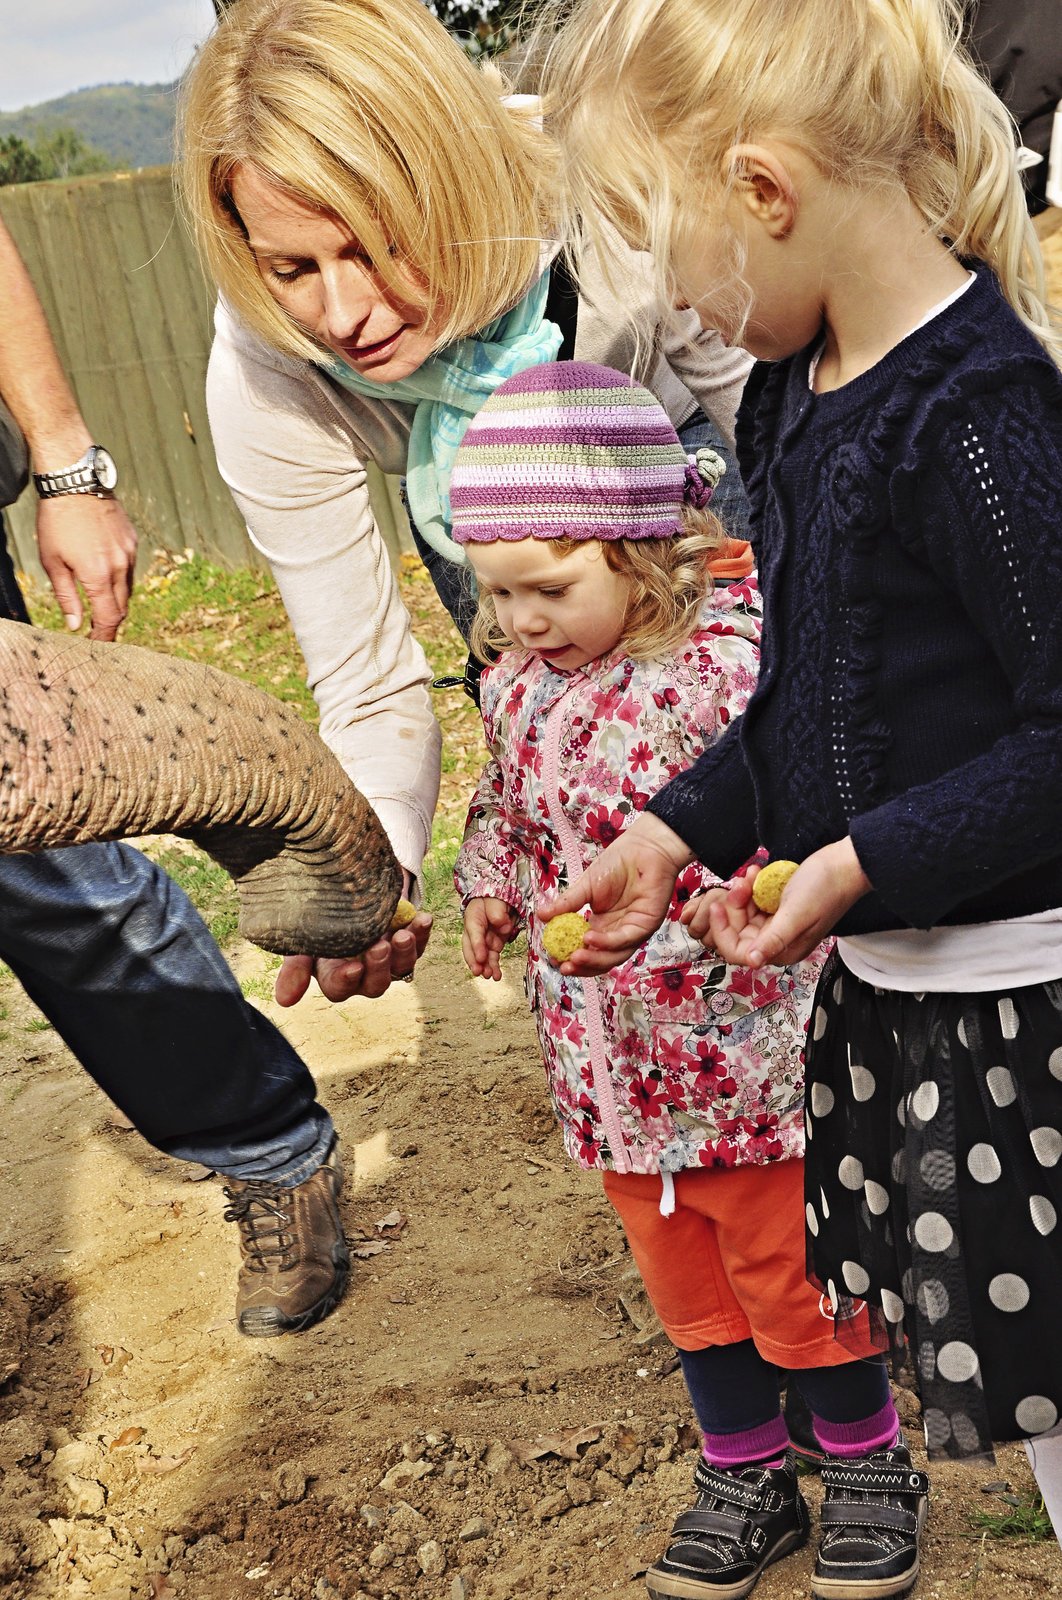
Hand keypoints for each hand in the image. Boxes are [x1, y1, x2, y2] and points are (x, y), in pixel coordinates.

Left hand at [36, 494, 137, 640]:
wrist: (75, 483)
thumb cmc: (57, 522)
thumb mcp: (53, 563)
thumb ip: (67, 597)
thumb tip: (74, 624)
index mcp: (98, 576)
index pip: (109, 618)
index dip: (104, 636)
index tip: (97, 645)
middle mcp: (119, 567)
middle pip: (122, 607)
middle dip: (111, 621)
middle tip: (98, 629)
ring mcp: (129, 553)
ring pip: (128, 588)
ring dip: (115, 599)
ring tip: (100, 602)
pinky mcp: (132, 540)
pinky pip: (130, 568)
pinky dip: (120, 578)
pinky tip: (105, 572)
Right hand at [273, 911, 432, 1004]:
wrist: (345, 895)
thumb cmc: (319, 921)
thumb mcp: (303, 941)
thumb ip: (295, 968)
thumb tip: (285, 1001)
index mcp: (335, 976)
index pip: (339, 987)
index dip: (346, 980)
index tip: (353, 967)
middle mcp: (364, 975)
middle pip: (376, 984)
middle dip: (379, 966)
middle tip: (381, 946)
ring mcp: (390, 961)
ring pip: (402, 967)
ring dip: (405, 952)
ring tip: (404, 934)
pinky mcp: (409, 945)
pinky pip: (420, 944)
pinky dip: (422, 932)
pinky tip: (423, 919)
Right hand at [462, 897, 517, 978]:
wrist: (497, 899)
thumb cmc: (494, 898)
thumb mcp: (495, 900)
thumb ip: (497, 911)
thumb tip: (503, 925)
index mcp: (473, 917)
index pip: (474, 932)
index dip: (477, 946)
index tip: (482, 957)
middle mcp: (476, 931)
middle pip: (471, 947)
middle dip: (475, 961)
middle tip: (478, 971)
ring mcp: (484, 939)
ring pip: (482, 956)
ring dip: (485, 967)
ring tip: (491, 976)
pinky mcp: (493, 945)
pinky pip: (492, 958)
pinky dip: (494, 967)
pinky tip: (497, 976)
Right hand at [537, 812, 692, 974]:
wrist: (644, 848)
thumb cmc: (617, 863)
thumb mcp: (585, 886)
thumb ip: (566, 904)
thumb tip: (540, 915)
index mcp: (602, 924)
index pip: (586, 949)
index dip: (570, 958)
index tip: (552, 958)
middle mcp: (617, 932)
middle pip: (600, 960)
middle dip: (581, 967)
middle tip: (562, 966)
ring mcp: (632, 931)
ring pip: (613, 956)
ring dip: (593, 960)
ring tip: (572, 957)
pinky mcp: (646, 926)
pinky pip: (624, 939)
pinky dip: (606, 942)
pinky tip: (588, 937)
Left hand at [696, 839, 870, 967]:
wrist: (846, 863)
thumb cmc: (826, 888)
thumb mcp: (795, 914)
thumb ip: (773, 939)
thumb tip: (752, 962)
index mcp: (784, 950)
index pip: (738, 952)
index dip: (723, 931)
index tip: (717, 907)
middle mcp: (779, 940)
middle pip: (738, 930)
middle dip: (735, 905)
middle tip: (742, 882)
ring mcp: (779, 923)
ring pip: (745, 913)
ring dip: (743, 893)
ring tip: (752, 873)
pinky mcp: (780, 907)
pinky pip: (755, 901)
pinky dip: (753, 887)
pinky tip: (757, 871)